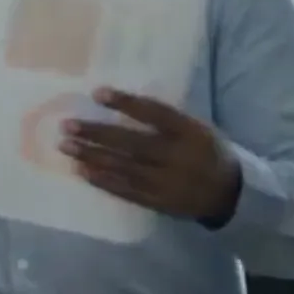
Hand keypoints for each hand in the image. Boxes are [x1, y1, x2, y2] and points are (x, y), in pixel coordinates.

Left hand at [58, 88, 241, 225]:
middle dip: (96, 133)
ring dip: (91, 156)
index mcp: (190, 132)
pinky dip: (101, 179)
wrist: (229, 194)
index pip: (155, 113)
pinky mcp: (157, 202)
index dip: (126, 103)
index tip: (97, 92)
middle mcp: (177, 157)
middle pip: (131, 143)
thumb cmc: (206, 151)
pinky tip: (80, 170)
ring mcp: (166, 182)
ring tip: (65, 147)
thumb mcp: (196, 128)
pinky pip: (124, 190)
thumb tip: (121, 104)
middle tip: (67, 125)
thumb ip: (165, 119)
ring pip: (123, 167)